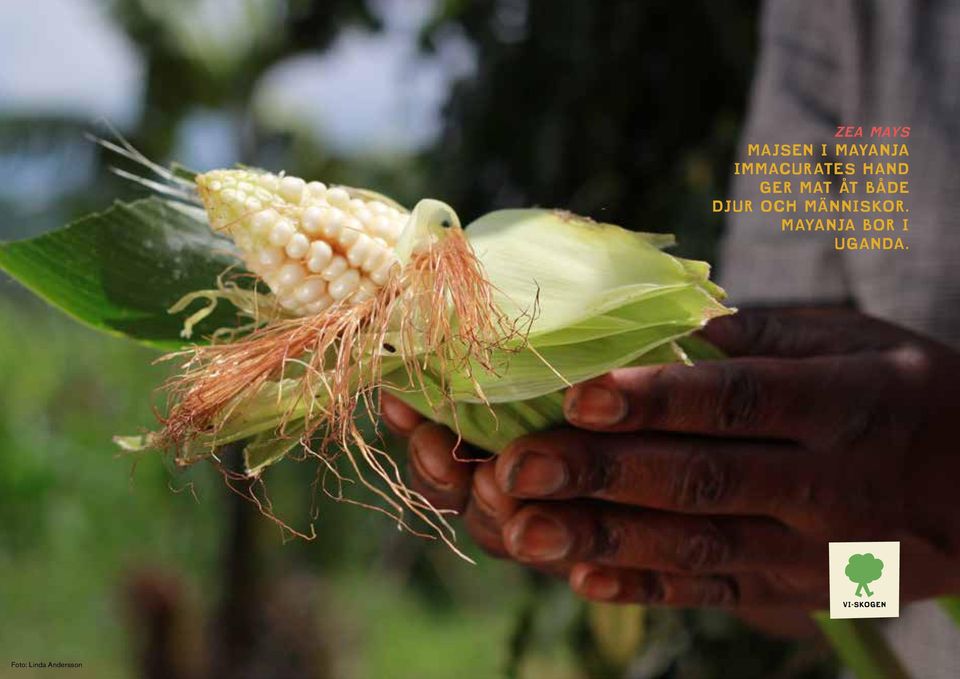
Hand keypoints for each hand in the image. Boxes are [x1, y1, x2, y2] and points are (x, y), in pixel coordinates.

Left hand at [384, 309, 959, 610]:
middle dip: (601, 475)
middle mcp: (829, 481)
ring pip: (698, 546)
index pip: (738, 401)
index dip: (656, 400)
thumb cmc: (913, 392)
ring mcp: (817, 548)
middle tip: (513, 466)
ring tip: (522, 528)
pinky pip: (719, 592)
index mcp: (846, 402)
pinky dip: (649, 589)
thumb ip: (768, 338)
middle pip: (702, 478)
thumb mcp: (861, 342)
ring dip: (603, 539)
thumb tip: (671, 329)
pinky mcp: (804, 589)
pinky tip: (583, 580)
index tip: (575, 396)